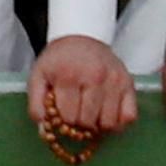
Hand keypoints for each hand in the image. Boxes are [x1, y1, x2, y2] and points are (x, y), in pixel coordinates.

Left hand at [29, 33, 135, 158]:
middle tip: (76, 112)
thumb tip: (43, 128)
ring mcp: (114, 80)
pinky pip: (129, 117)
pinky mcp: (128, 84)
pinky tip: (106, 113)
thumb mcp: (39, 76)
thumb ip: (36, 103)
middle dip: (79, 122)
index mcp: (70, 75)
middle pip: (88, 122)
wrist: (82, 37)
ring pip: (109, 123)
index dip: (63, 120)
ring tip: (91, 113)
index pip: (69, 117)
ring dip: (98, 124)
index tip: (62, 112)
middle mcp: (95, 76)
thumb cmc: (60, 60)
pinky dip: (118, 122)